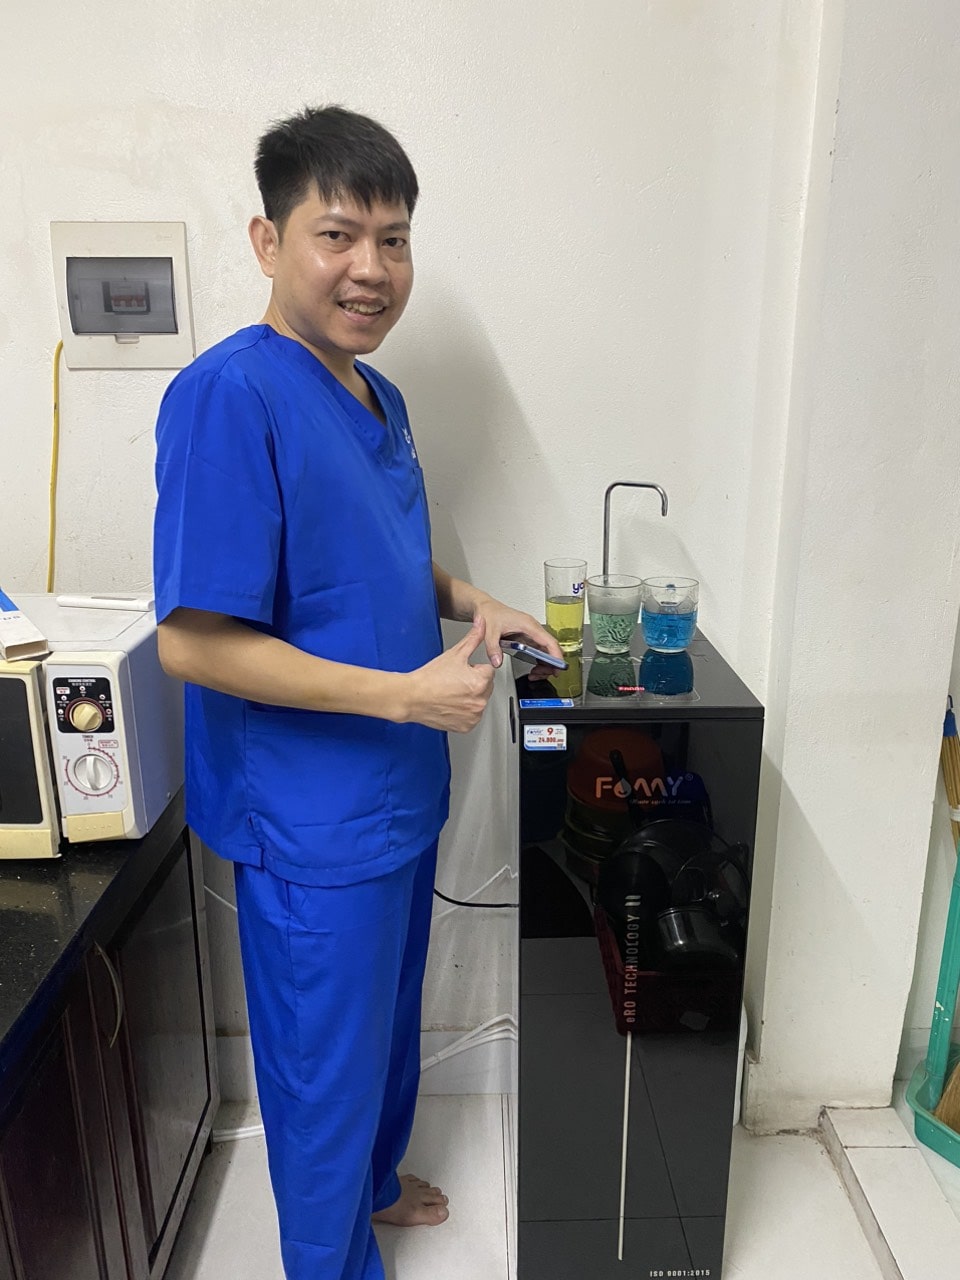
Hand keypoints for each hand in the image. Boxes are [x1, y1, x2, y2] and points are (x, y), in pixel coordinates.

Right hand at [403, 616, 495, 731]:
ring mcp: (473, 716)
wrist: (411, 697)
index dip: (473, 668)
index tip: (460, 671)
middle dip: (474, 683)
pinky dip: (464, 712)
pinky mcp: (466, 726)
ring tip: (451, 693)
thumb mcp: (454, 654)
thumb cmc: (429, 678)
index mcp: (481, 681)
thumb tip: (482, 623)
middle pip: (486, 687)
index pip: (488, 670)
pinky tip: (451, 704)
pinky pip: (471, 716)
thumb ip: (473, 638)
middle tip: (454, 682)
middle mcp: (480, 701)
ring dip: (470, 698)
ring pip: (479, 702)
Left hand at [473, 596, 565, 680]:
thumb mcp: (489, 632)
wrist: (487, 608)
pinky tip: (533, 669)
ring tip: (535, 674)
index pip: (549, 641)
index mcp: (528, 625)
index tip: (558, 667)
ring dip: (546, 664)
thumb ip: (493, 648)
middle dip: (551, 663)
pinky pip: (540, 651)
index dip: (556, 655)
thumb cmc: (491, 614)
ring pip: (547, 650)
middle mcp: (533, 628)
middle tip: (541, 675)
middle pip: (551, 648)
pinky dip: (540, 661)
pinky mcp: (529, 637)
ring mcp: (532, 633)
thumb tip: (498, 662)